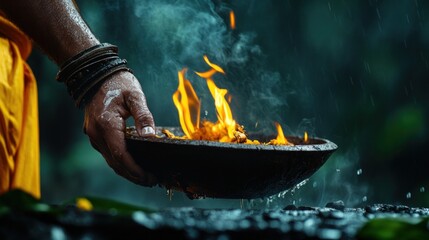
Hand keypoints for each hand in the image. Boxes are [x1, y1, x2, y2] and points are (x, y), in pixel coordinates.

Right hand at [83, 70, 156, 186]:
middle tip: (152, 181)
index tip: (150, 177)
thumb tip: (151, 136)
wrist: (96, 75)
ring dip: (127, 172)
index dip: (136, 170)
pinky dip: (121, 163)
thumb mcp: (135, 96)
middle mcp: (96, 134)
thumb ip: (144, 116)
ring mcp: (93, 136)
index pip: (121, 155)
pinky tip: (134, 165)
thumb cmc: (118, 83)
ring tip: (146, 178)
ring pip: (111, 161)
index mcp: (107, 125)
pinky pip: (109, 154)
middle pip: (116, 163)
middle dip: (134, 175)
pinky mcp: (95, 135)